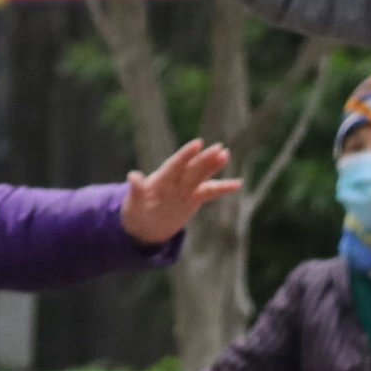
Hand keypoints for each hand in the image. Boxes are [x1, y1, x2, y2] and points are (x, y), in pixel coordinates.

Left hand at [120, 138, 242, 244]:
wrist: (144, 227)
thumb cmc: (135, 213)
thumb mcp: (133, 204)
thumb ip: (136, 190)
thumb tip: (132, 176)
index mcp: (161, 180)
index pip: (175, 165)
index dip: (185, 155)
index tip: (198, 143)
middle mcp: (175, 181)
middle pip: (192, 168)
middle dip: (204, 159)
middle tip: (219, 148)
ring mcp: (186, 188)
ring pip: (202, 175)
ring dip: (214, 166)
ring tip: (226, 154)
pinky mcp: (194, 198)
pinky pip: (211, 192)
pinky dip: (224, 188)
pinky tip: (238, 184)